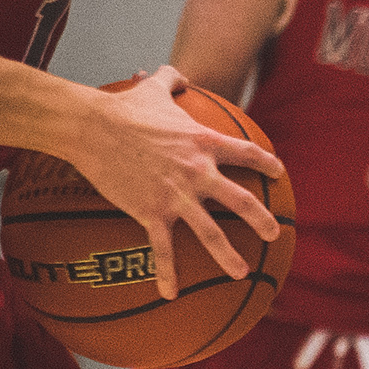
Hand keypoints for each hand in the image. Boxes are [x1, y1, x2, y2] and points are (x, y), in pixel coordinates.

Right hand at [60, 70, 283, 301]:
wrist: (91, 127)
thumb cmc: (122, 107)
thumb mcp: (153, 88)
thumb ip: (172, 80)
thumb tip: (177, 74)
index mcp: (204, 142)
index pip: (246, 153)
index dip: (265, 163)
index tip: (278, 173)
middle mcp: (198, 172)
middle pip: (241, 200)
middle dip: (261, 219)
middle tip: (276, 234)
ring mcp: (176, 195)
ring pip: (211, 232)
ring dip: (228, 255)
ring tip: (243, 273)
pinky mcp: (150, 212)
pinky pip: (162, 249)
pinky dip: (167, 273)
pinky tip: (171, 295)